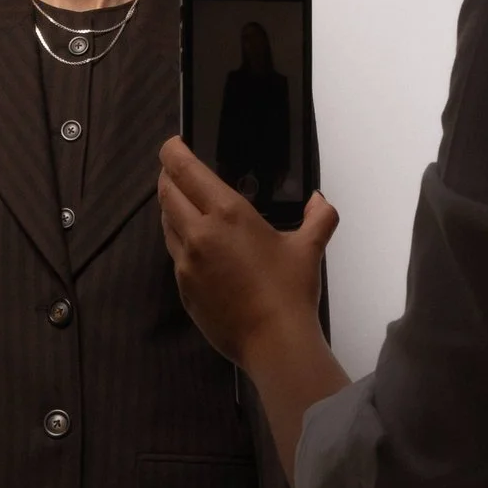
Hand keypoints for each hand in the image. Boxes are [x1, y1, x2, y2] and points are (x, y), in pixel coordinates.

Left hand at [157, 137, 336, 370]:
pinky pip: (174, 255)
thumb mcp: (309, 247)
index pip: (185, 171)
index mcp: (226, 214)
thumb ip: (318, 217)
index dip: (173, 153)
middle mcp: (199, 234)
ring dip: (171, 209)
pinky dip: (179, 242)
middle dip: (168, 177)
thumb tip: (320, 202)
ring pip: (167, 225)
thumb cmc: (290, 291)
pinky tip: (196, 245)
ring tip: (183, 204)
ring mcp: (186, 264)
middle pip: (167, 194)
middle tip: (174, 171)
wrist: (274, 341)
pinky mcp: (183, 289)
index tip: (172, 145)